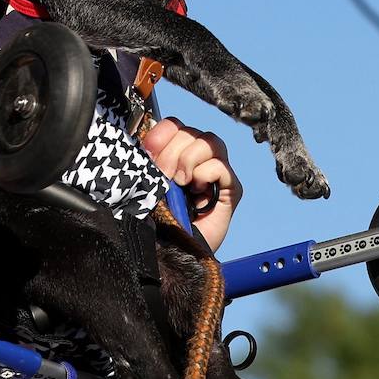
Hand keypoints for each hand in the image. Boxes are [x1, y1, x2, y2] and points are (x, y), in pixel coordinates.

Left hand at [141, 117, 241, 250]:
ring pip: (208, 141)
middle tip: (164, 176)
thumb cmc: (158, 221)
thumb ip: (149, 160)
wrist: (172, 254)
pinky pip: (221, 166)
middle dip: (171, 151)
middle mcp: (197, 159)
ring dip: (188, 160)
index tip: (149, 150)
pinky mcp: (231, 189)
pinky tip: (197, 190)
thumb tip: (146, 137)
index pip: (173, 125)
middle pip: (190, 131)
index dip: (161, 133)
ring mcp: (216, 172)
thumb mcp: (147, 184)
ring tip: (180, 183)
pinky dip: (206, 174)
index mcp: (174, 153)